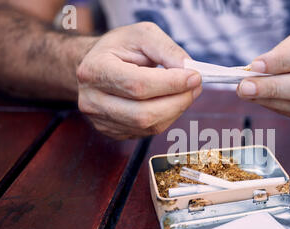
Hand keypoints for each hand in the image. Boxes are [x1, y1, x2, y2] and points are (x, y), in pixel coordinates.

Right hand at [77, 22, 201, 139]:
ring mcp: (101, 120)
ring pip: (148, 126)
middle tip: (196, 87)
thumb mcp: (142, 35)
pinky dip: (166, 118)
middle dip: (178, 101)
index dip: (171, 84)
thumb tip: (189, 71)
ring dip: (175, 111)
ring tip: (186, 93)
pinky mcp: (112, 132)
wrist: (97, 64)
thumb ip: (167, 50)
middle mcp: (93, 100)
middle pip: (144, 113)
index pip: (138, 85)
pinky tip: (169, 102)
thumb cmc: (120, 48)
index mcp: (95, 70)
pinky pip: (147, 132)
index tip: (195, 76)